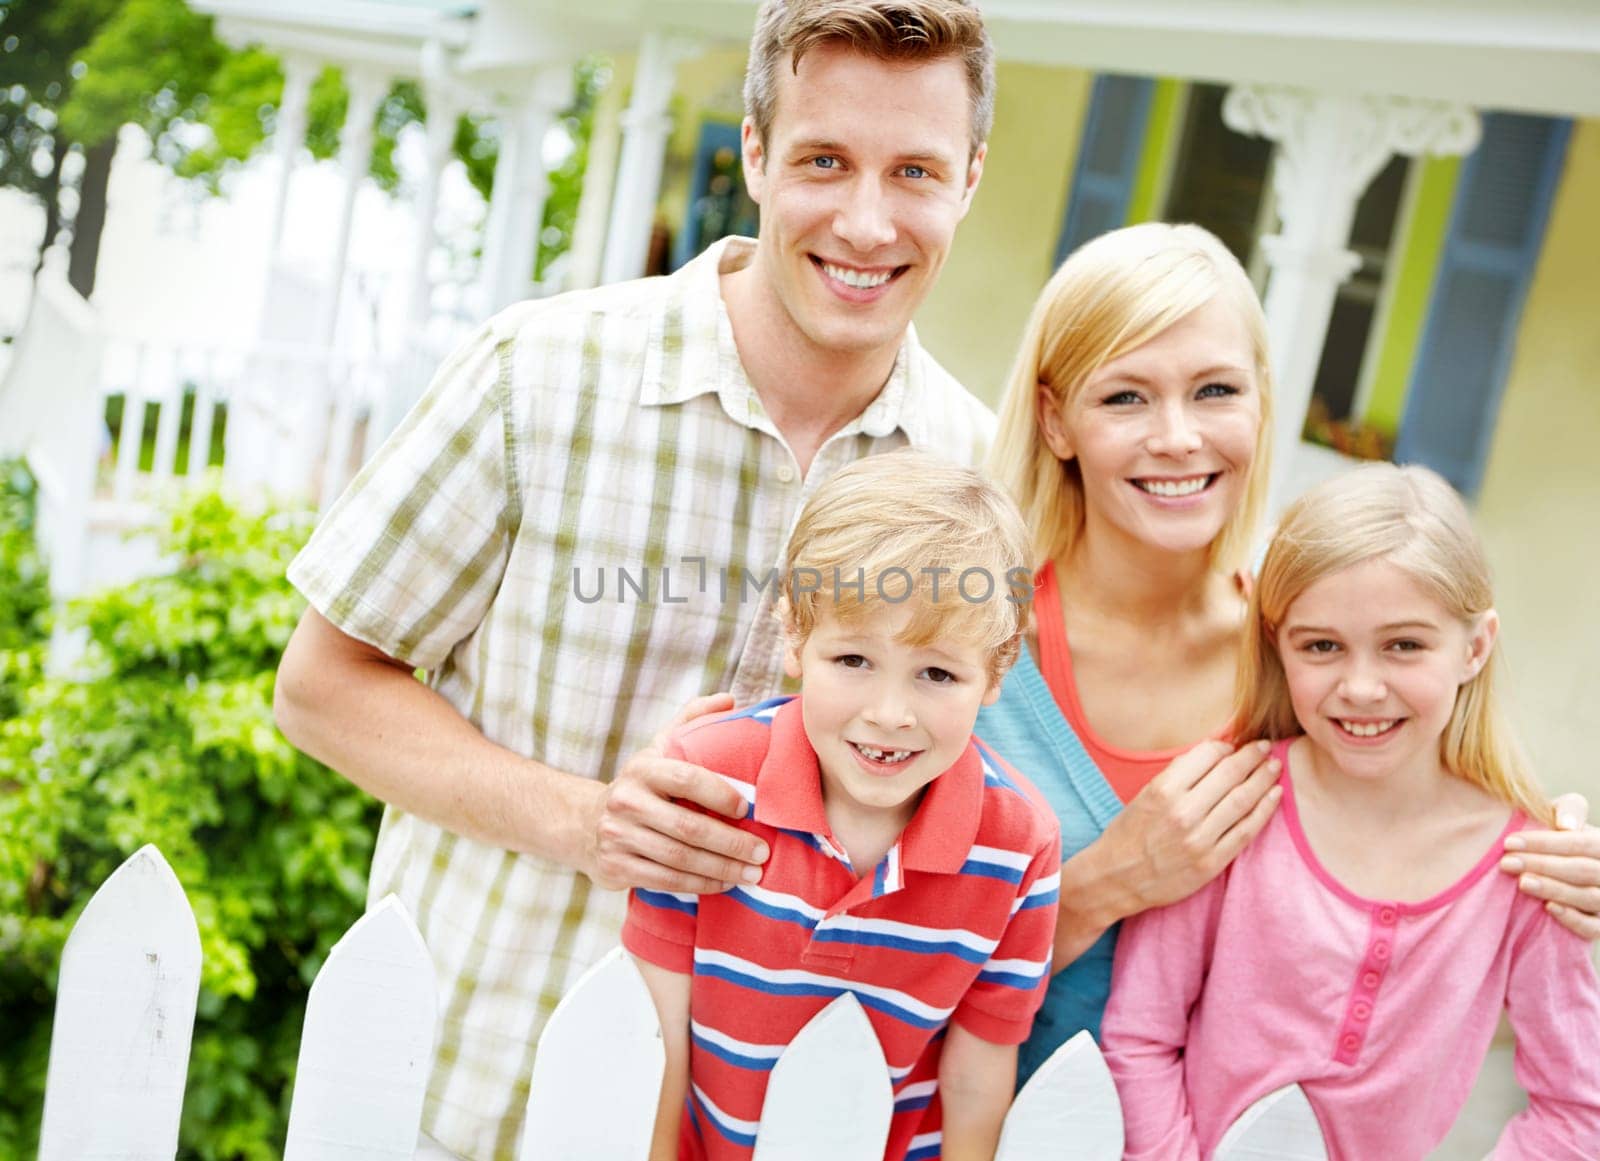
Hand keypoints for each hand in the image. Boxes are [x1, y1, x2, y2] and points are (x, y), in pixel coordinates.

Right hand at [583, 693, 769, 893]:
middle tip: (762, 852)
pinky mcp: (616, 867)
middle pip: (687, 827)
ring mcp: (619, 836)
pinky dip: (699, 883)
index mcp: (643, 768)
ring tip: (752, 872)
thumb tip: (729, 699)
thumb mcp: (659, 747)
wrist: (586, 824)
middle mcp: (627, 801)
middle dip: (731, 843)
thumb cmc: (641, 785)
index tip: (748, 809)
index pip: (686, 779)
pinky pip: (666, 879)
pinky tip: (724, 882)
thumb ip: (693, 719)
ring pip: (679, 858)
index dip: (720, 794)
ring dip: (721, 868)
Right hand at [1093, 739, 1282, 919]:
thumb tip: (1213, 754)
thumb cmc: (1130, 833)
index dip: (1225, 747)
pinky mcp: (1212, 862)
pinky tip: (1275, 796)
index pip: (1206, 756)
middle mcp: (1183, 812)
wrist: (1118, 878)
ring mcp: (1200, 839)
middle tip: (1266, 747)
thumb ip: (1177, 774)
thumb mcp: (1145, 794)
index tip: (1234, 746)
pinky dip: (1264, 811)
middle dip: (1252, 757)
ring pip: (1243, 801)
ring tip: (1274, 767)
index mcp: (1163, 789)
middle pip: (1229, 774)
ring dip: (1263, 779)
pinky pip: (1246, 831)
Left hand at [1501, 793, 1599, 940]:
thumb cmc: (1556, 840)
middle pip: (1582, 870)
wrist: (1558, 869)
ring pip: (1589, 897)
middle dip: (1542, 865)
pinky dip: (1572, 919)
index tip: (1509, 842)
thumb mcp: (1561, 818)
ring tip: (1523, 883)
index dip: (1544, 843)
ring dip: (1554, 889)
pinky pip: (1593, 928)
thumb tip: (1566, 825)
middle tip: (1507, 863)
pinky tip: (1549, 908)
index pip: (1580, 843)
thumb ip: (1567, 809)